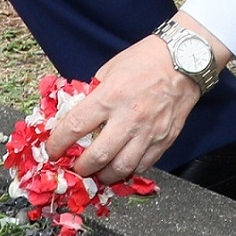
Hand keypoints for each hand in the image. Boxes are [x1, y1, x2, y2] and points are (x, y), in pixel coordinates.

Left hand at [42, 32, 204, 184]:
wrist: (184, 60)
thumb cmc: (146, 60)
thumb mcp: (109, 69)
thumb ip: (93, 93)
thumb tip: (77, 111)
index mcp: (110, 97)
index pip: (75, 126)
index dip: (57, 143)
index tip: (51, 150)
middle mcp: (129, 118)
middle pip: (97, 156)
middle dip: (81, 167)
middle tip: (75, 167)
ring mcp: (149, 132)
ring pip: (122, 167)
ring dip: (105, 175)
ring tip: (97, 172)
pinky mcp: (165, 140)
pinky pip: (144, 165)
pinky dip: (129, 170)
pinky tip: (121, 166)